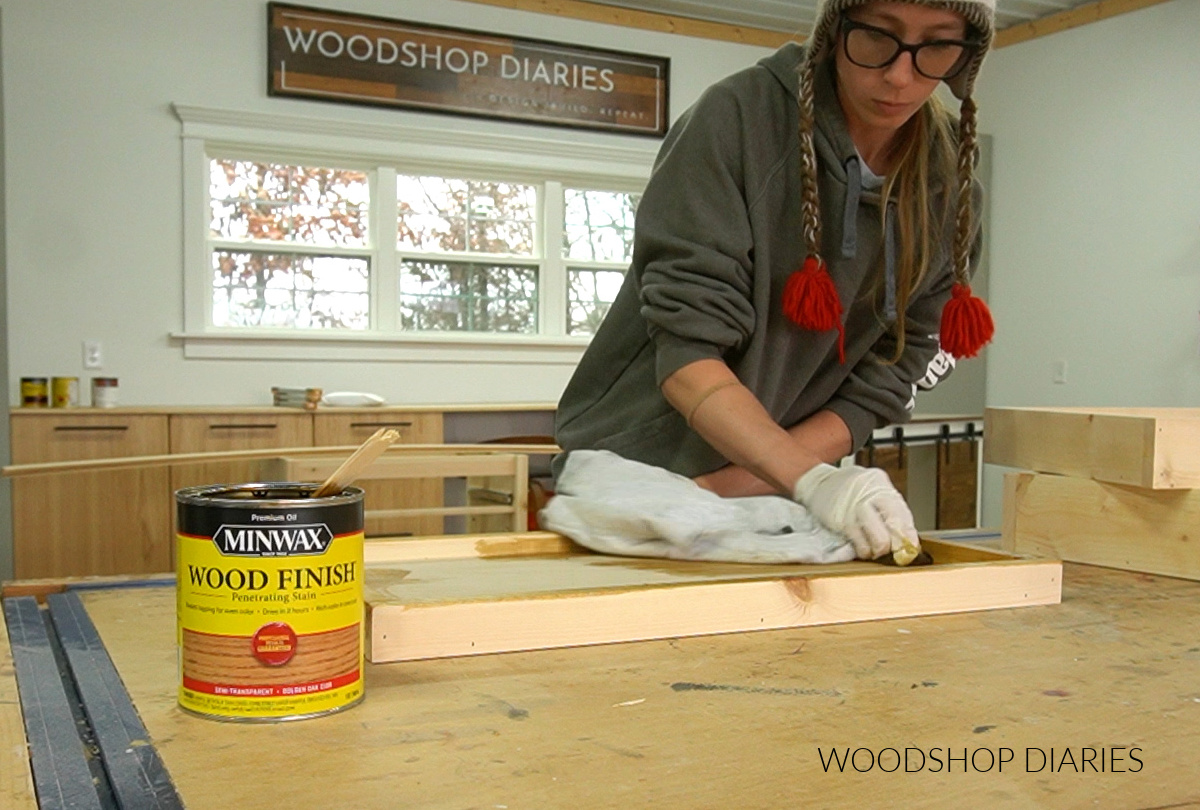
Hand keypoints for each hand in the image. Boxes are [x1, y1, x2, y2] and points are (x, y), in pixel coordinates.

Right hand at [792, 463, 920, 562]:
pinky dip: (864, 551)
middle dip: (896, 545)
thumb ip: (889, 512)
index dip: (909, 537)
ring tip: (876, 550)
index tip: (911, 550)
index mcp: (881, 485)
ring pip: (878, 539)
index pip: (902, 514)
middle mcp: (868, 494)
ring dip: (880, 551)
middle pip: (893, 526)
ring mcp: (853, 507)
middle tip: (894, 552)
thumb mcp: (874, 492)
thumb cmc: (851, 491)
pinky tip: (863, 547)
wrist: (820, 484)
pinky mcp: (840, 520)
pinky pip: (859, 544)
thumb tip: (907, 541)